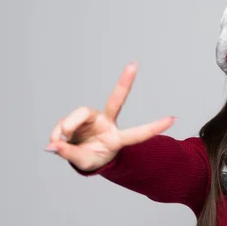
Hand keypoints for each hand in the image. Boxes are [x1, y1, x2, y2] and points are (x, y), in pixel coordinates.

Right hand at [45, 61, 175, 170]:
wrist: (79, 154)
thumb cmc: (90, 157)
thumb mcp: (83, 161)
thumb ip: (68, 154)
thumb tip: (52, 144)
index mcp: (117, 138)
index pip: (138, 133)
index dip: (155, 127)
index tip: (174, 119)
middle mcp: (108, 123)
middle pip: (116, 101)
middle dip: (125, 82)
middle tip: (134, 64)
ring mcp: (94, 117)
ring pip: (79, 113)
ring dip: (67, 126)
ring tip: (59, 141)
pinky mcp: (80, 116)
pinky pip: (64, 122)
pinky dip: (57, 134)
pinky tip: (56, 142)